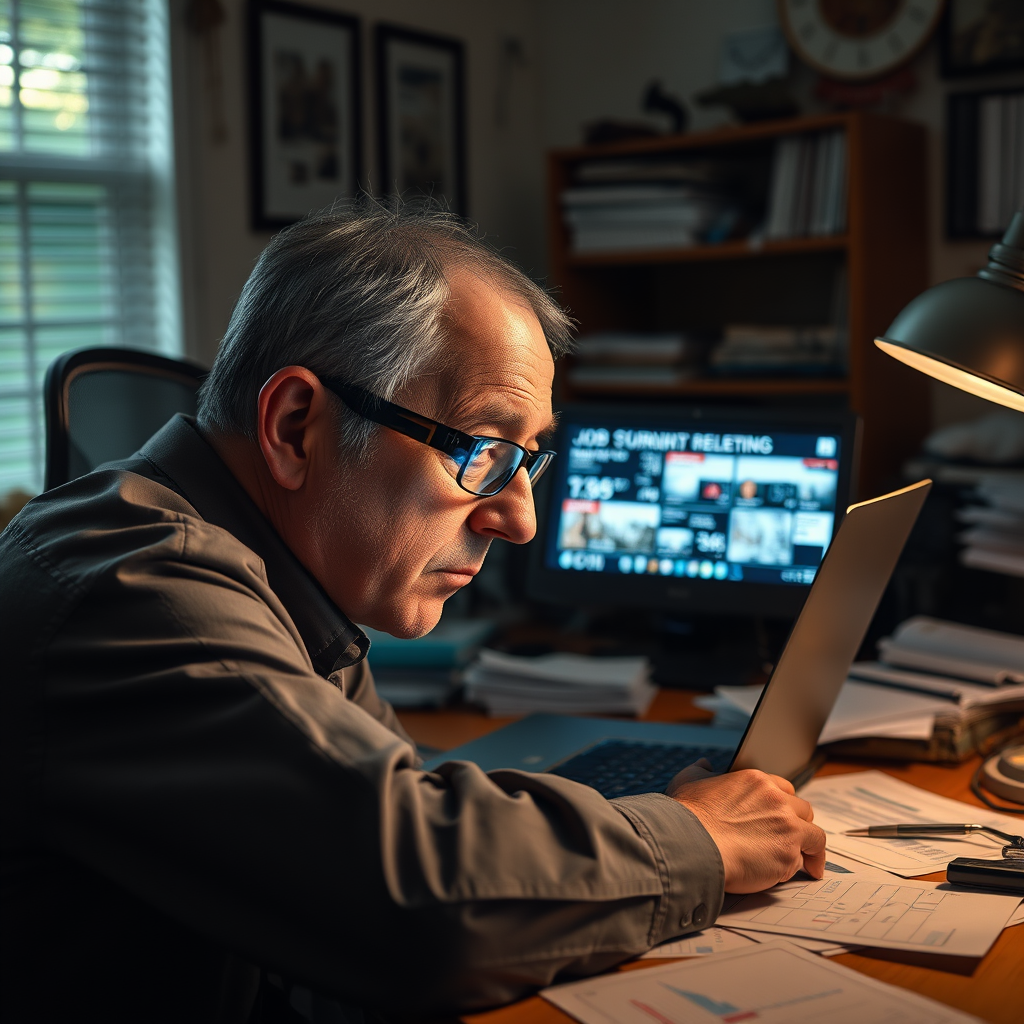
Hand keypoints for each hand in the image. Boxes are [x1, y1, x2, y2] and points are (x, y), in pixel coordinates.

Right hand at [666, 763, 825, 892]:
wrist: (691, 843)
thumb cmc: (688, 815)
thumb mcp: (689, 780)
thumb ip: (702, 771)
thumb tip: (705, 765)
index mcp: (757, 781)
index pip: (784, 789)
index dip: (784, 805)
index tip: (781, 817)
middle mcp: (776, 800)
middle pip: (804, 810)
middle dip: (800, 824)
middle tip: (794, 838)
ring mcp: (786, 827)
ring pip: (814, 836)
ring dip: (810, 849)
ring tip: (810, 864)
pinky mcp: (788, 855)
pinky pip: (803, 862)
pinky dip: (799, 869)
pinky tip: (788, 875)